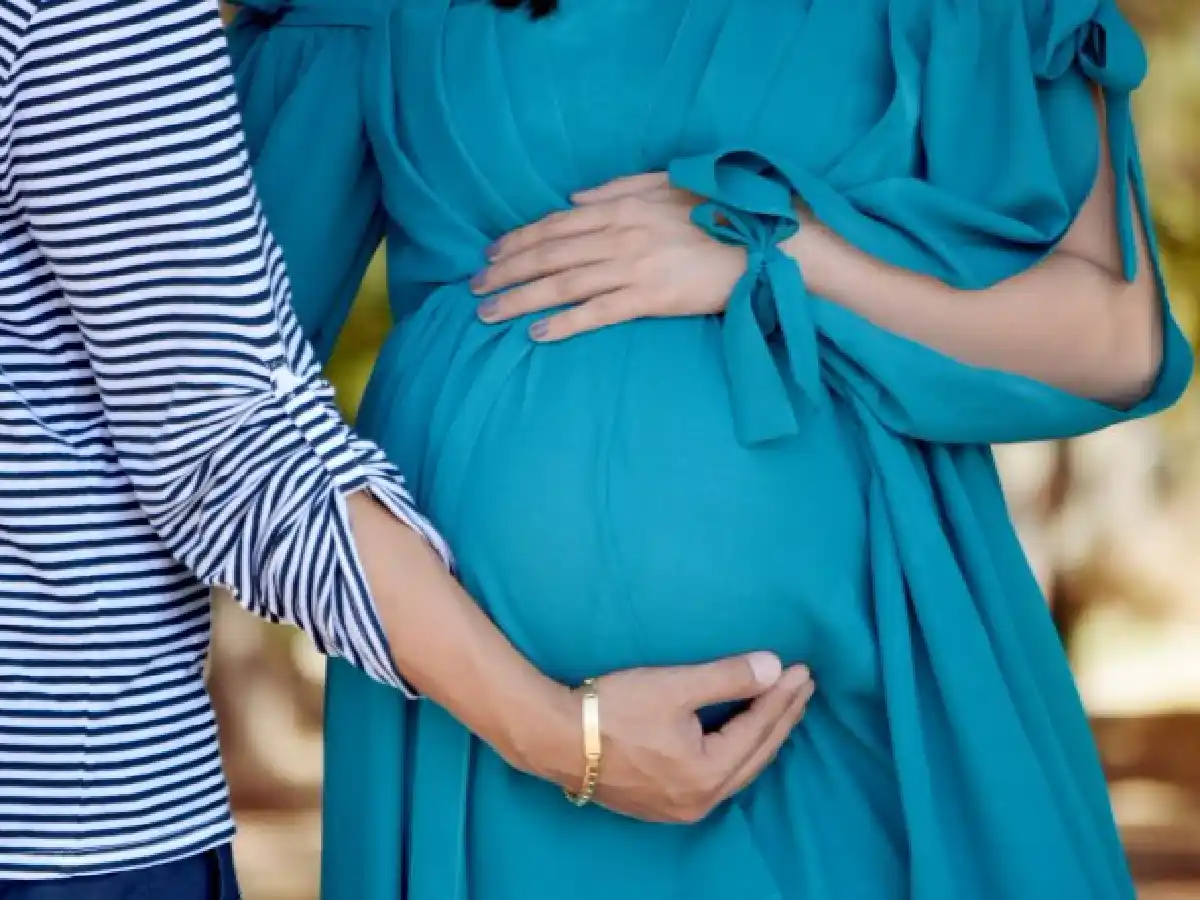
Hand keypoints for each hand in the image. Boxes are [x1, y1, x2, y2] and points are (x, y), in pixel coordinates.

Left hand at [472, 173, 745, 340]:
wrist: (766, 243)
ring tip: (489, 313)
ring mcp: (635, 267)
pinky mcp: (652, 298)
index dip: (517, 240)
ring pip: (563, 284)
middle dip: (506, 271)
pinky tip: (536, 334)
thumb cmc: (719, 213)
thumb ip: (617, 189)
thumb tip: (572, 199)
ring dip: (520, 299)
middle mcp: (621, 235)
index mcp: (623, 207)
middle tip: (474, 288)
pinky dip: (564, 323)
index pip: (555, 224)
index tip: (490, 254)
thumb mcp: (667, 185)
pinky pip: (598, 312)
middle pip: (549, 254)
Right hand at [521, 653, 813, 823]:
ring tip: (782, 711)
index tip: (802, 670)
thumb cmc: (613, 709)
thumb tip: (774, 668)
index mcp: (707, 773)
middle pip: (755, 755)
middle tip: (804, 688)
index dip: (782, 697)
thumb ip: (727, 678)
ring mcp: (679, 807)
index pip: (757, 729)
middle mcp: (700, 800)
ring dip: (762, 737)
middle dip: (782, 718)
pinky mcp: (661, 804)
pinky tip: (741, 740)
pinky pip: (717, 779)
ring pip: (738, 770)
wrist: (554, 738)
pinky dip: (737, 754)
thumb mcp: (674, 686)